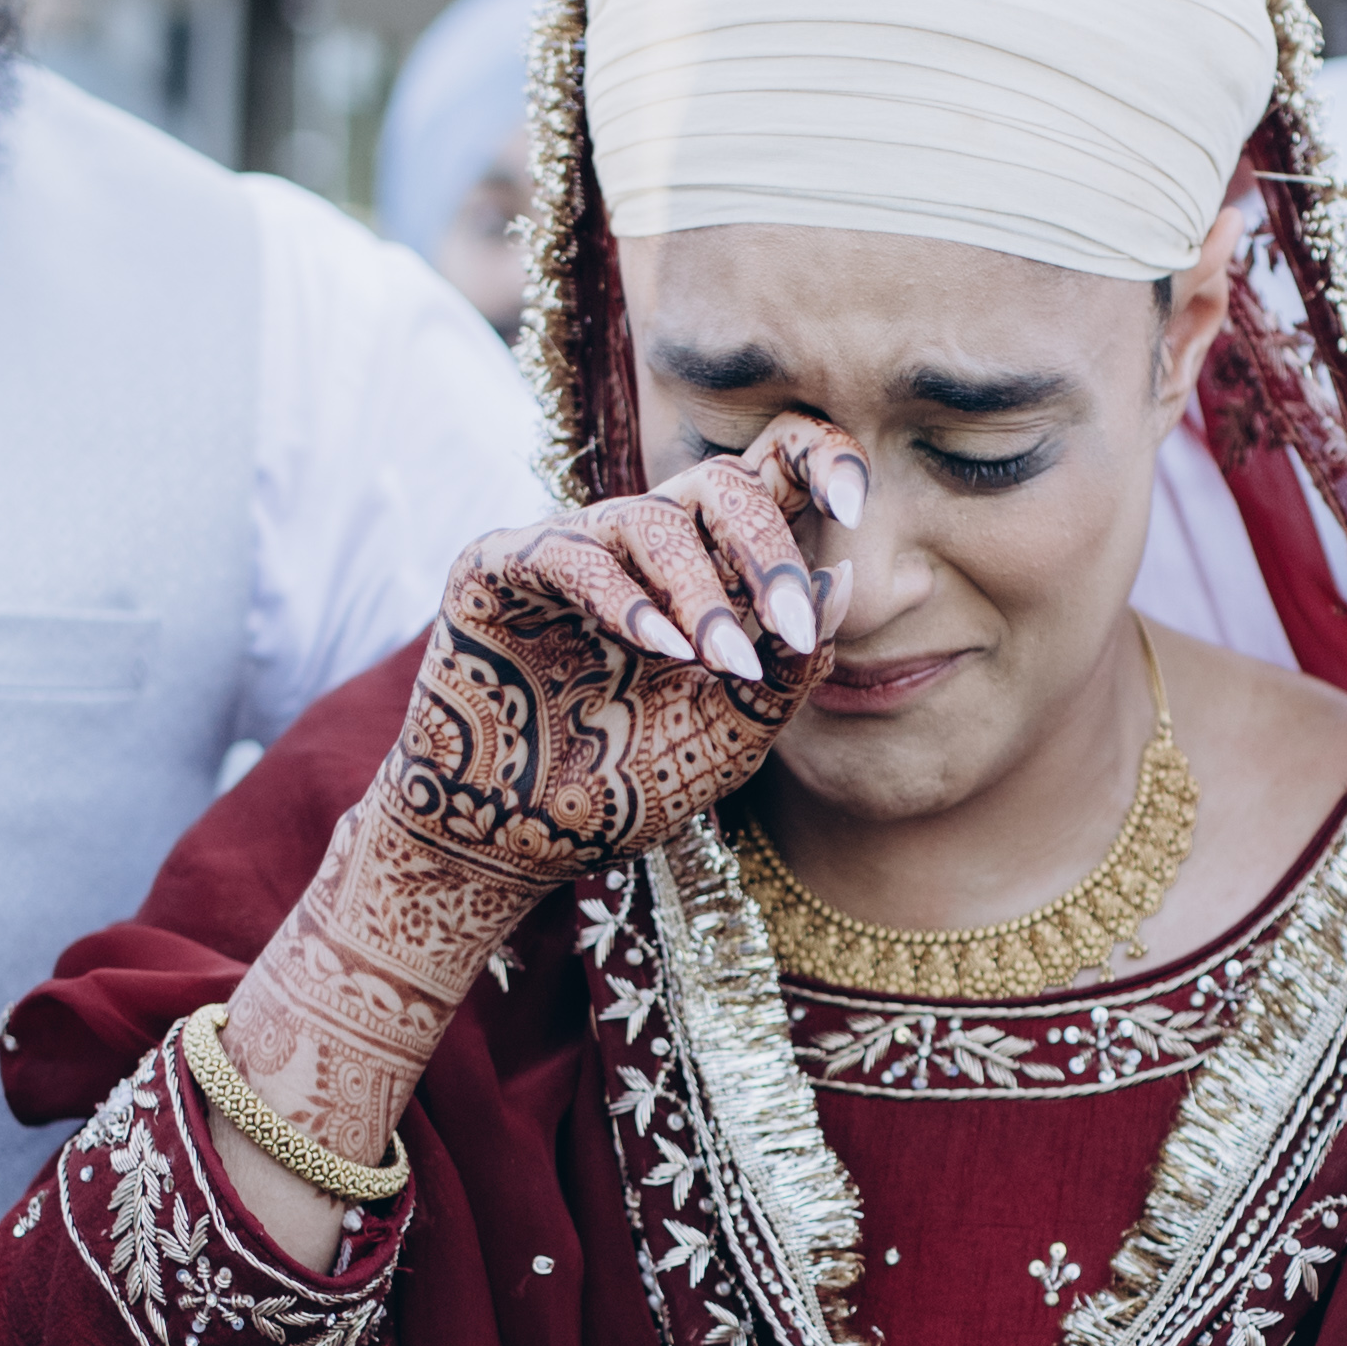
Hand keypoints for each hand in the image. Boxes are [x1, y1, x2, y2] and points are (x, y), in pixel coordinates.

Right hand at [198, 417, 866, 1256]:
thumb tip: (852, 593)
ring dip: (704, 576)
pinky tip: (672, 640)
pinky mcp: (485, 575)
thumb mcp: (726, 744)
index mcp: (686, 570)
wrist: (491, 871)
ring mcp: (550, 555)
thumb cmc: (610, 815)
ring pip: (643, 508)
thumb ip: (780, 665)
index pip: (751, 486)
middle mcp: (620, 547)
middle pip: (711, 482)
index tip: (861, 488)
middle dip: (767, 540)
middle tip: (805, 613)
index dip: (804, 474)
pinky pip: (561, 547)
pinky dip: (625, 586)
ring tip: (740, 653)